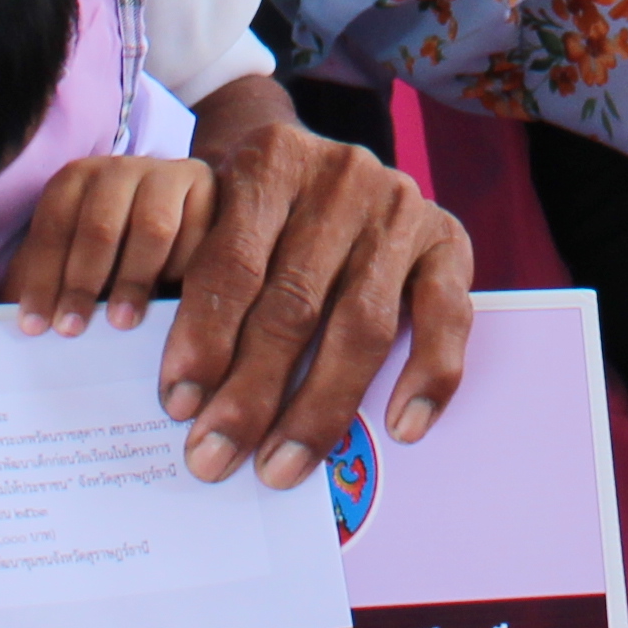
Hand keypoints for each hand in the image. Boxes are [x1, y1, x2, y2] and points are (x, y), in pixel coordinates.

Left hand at [7, 153, 218, 337]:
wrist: (176, 206)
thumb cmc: (113, 246)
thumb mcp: (72, 256)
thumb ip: (51, 283)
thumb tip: (29, 327)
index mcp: (75, 179)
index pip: (53, 228)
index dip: (42, 279)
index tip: (36, 326)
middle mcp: (118, 169)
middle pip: (99, 227)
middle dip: (83, 282)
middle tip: (74, 328)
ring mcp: (165, 173)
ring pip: (152, 228)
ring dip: (134, 280)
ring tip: (122, 321)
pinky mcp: (205, 186)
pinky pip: (198, 231)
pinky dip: (183, 267)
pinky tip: (171, 297)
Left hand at [160, 89, 473, 483]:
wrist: (324, 162)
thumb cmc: (258, 210)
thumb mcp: (217, 212)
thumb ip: (203, 284)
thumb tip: (184, 395)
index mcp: (271, 162)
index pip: (232, 262)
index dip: (204, 339)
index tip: (180, 405)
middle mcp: (340, 177)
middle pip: (293, 302)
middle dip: (251, 392)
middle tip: (216, 457)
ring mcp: (400, 207)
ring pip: (361, 323)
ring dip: (319, 407)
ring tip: (282, 466)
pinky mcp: (447, 238)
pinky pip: (448, 313)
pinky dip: (428, 374)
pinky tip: (402, 427)